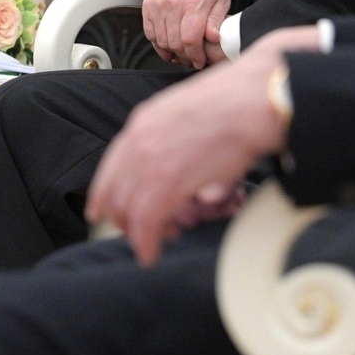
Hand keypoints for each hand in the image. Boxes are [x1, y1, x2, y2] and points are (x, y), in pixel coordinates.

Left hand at [86, 42, 289, 264]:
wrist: (252, 101)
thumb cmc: (234, 102)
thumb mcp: (186, 110)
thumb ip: (170, 134)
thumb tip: (176, 159)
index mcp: (143, 121)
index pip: (111, 166)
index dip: (105, 194)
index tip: (102, 210)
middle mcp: (139, 141)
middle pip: (114, 192)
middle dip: (123, 219)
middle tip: (136, 233)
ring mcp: (150, 161)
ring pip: (127, 211)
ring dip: (137, 234)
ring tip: (153, 243)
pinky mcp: (167, 183)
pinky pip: (144, 223)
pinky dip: (144, 243)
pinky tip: (150, 253)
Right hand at [142, 0, 231, 69]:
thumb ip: (217, 19)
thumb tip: (213, 38)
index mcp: (194, 2)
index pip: (190, 40)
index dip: (195, 56)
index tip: (200, 61)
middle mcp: (173, 3)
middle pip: (174, 43)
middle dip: (185, 56)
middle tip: (193, 58)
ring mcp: (158, 4)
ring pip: (160, 40)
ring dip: (171, 51)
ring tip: (181, 53)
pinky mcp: (148, 4)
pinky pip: (149, 32)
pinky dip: (157, 42)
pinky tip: (168, 44)